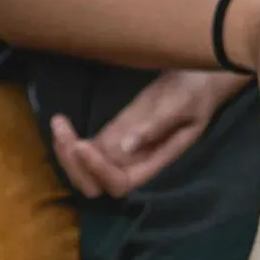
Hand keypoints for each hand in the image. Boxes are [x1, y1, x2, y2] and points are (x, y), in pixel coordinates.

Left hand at [51, 69, 249, 197]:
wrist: (200, 76)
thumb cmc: (197, 91)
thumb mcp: (182, 105)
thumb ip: (157, 126)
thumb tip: (126, 148)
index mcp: (155, 161)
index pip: (120, 183)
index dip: (99, 172)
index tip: (84, 145)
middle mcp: (136, 161)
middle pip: (96, 184)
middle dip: (75, 166)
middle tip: (64, 135)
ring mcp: (123, 149)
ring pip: (86, 167)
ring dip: (67, 153)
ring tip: (59, 125)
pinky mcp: (115, 133)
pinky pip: (87, 148)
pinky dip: (70, 141)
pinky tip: (60, 121)